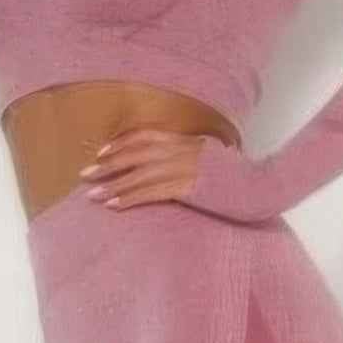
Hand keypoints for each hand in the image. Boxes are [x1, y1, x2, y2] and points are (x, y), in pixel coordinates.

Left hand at [77, 127, 219, 209]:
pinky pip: (152, 193)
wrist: (257, 187)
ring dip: (114, 185)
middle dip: (108, 165)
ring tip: (93, 196)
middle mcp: (182, 150)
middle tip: (84, 175)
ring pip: (140, 175)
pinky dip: (131, 198)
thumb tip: (160, 162)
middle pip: (136, 154)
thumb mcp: (209, 158)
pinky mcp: (189, 187)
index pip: (145, 137)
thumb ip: (185, 154)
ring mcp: (186, 168)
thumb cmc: (233, 178)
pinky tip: (115, 205)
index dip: (120, 144)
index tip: (100, 152)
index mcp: (185, 141)